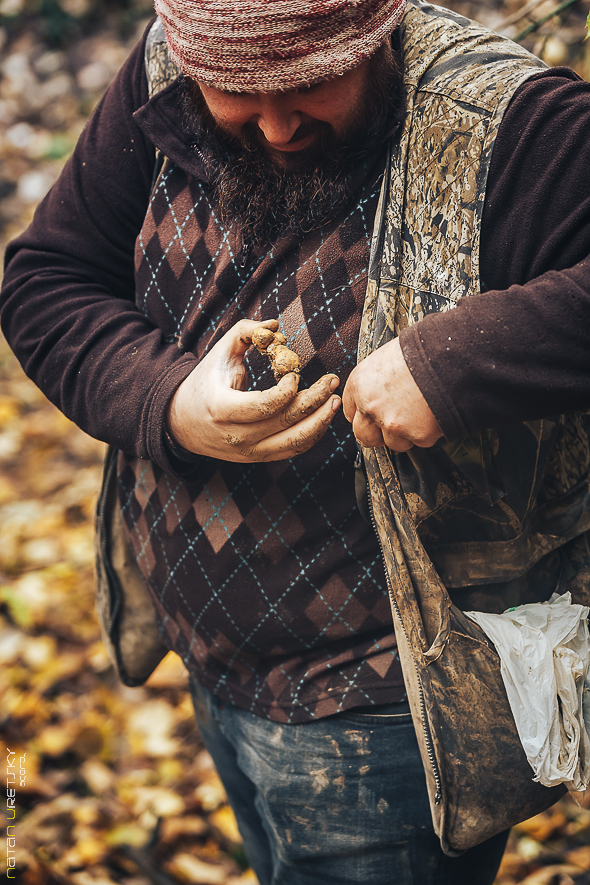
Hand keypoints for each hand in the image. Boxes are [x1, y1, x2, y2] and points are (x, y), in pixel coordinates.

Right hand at [166, 319, 340, 461]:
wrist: (182, 422)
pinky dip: (311, 435)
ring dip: (320, 422)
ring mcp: (248, 452)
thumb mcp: (218, 353)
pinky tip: (323, 416)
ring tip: (335, 401)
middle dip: (313, 400)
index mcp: (221, 409)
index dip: (285, 391)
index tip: (294, 374)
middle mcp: (236, 436)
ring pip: (293, 442)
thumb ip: (245, 333)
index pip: (262, 406)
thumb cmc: (205, 382)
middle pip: (284, 422)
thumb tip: (275, 326)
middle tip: (332, 381)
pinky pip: (291, 450)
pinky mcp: (258, 457)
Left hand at [342, 337, 441, 451]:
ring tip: (420, 413)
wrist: (451, 357)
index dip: (364, 413)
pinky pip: (419, 442)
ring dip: (405, 434)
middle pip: (364, 435)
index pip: (350, 411)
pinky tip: (433, 413)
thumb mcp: (387, 358)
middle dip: (377, 433)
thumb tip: (377, 392)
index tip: (372, 414)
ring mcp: (392, 423)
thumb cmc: (423, 351)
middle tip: (393, 423)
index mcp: (360, 384)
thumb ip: (376, 381)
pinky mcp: (417, 435)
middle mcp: (371, 407)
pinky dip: (427, 432)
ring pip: (393, 443)